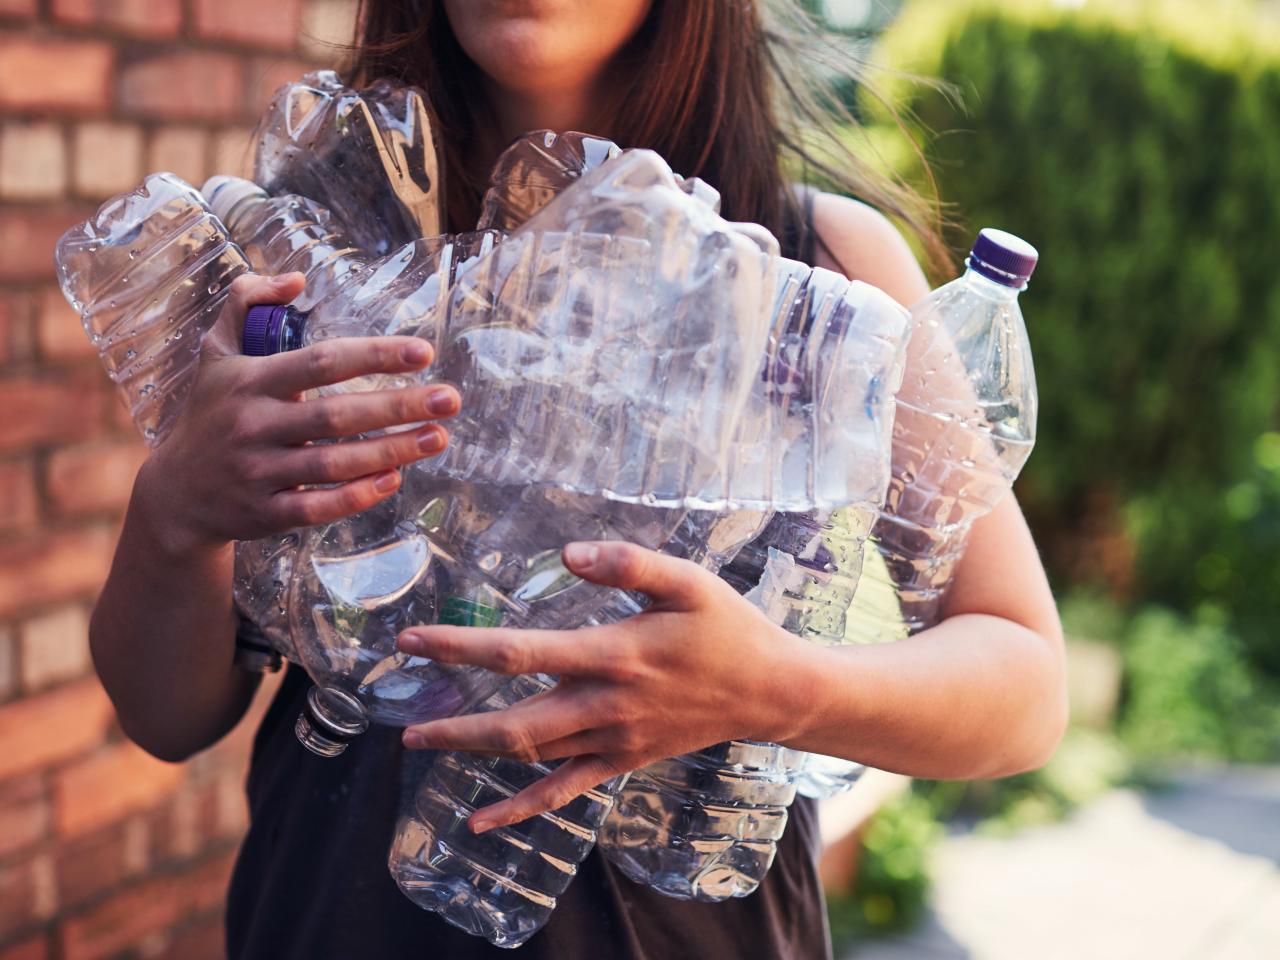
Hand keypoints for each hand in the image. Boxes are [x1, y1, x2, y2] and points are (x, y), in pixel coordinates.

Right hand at [138, 272, 460, 553]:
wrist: (175, 492)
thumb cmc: (210, 411)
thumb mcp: (215, 350)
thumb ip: (247, 301)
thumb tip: (297, 279)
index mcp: (250, 381)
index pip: (321, 362)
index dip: (374, 355)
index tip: (423, 353)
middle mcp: (254, 425)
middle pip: (337, 415)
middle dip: (397, 406)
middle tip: (450, 399)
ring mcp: (259, 472)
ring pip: (334, 463)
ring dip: (391, 451)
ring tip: (438, 437)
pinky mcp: (265, 513)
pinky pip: (317, 506)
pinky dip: (357, 496)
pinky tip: (395, 479)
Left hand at [396, 541, 814, 832]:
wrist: (768, 692)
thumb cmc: (727, 628)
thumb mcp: (688, 581)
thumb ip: (629, 563)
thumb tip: (567, 554)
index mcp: (614, 654)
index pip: (521, 652)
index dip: (462, 648)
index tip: (413, 641)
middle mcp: (606, 704)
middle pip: (514, 721)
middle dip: (453, 721)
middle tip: (402, 717)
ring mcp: (612, 740)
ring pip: (531, 756)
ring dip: (473, 752)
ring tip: (422, 744)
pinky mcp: (621, 760)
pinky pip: (563, 792)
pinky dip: (519, 809)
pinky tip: (481, 821)